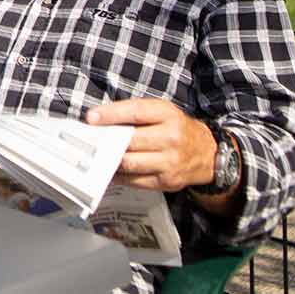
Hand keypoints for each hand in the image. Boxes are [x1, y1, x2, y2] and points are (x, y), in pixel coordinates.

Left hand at [86, 97, 215, 191]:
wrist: (207, 154)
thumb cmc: (177, 128)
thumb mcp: (162, 112)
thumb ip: (135, 114)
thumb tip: (101, 120)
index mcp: (168, 115)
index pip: (136, 112)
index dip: (111, 115)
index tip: (91, 118)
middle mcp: (171, 138)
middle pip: (130, 141)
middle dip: (106, 141)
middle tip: (88, 140)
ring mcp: (170, 163)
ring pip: (130, 163)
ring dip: (110, 160)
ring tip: (96, 155)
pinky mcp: (167, 182)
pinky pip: (135, 181)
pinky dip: (119, 175)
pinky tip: (110, 169)